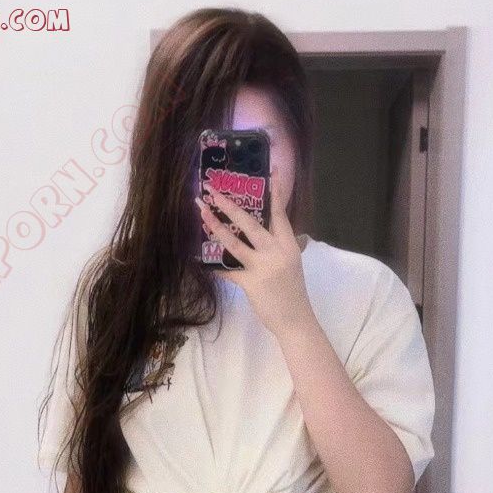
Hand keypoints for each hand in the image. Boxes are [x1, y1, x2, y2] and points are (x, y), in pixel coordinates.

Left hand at [195, 165, 313, 334]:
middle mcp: (275, 252)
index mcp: (288, 245)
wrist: (295, 320)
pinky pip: (226, 270)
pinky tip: (198, 256)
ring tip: (201, 213)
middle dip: (229, 205)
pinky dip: (212, 264)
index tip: (268, 172)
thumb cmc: (292, 292)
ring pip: (234, 242)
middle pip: (250, 222)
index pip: (279, 214)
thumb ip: (277, 246)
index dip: (274, 193)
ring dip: (215, 226)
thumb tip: (261, 233)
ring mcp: (262, 267)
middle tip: (213, 190)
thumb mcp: (290, 264)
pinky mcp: (250, 283)